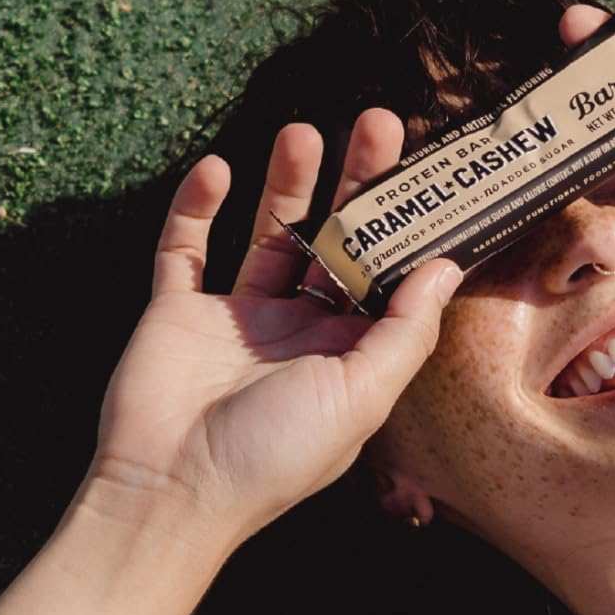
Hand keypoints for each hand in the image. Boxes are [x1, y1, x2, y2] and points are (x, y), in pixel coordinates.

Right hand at [84, 109, 462, 544]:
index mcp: (346, 356)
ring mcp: (234, 319)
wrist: (170, 491)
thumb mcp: (361, 397)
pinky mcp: (176, 312)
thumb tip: (444, 266)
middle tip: (379, 123)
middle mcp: (295, 332)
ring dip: (285, 183)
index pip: (386, 277)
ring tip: (304, 130)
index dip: (407, 225)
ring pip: (266, 233)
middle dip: (356, 185)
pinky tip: (217, 168)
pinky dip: (196, 207)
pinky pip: (185, 248)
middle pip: (333, 241)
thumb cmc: (273, 457)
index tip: (433, 170)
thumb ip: (405, 331)